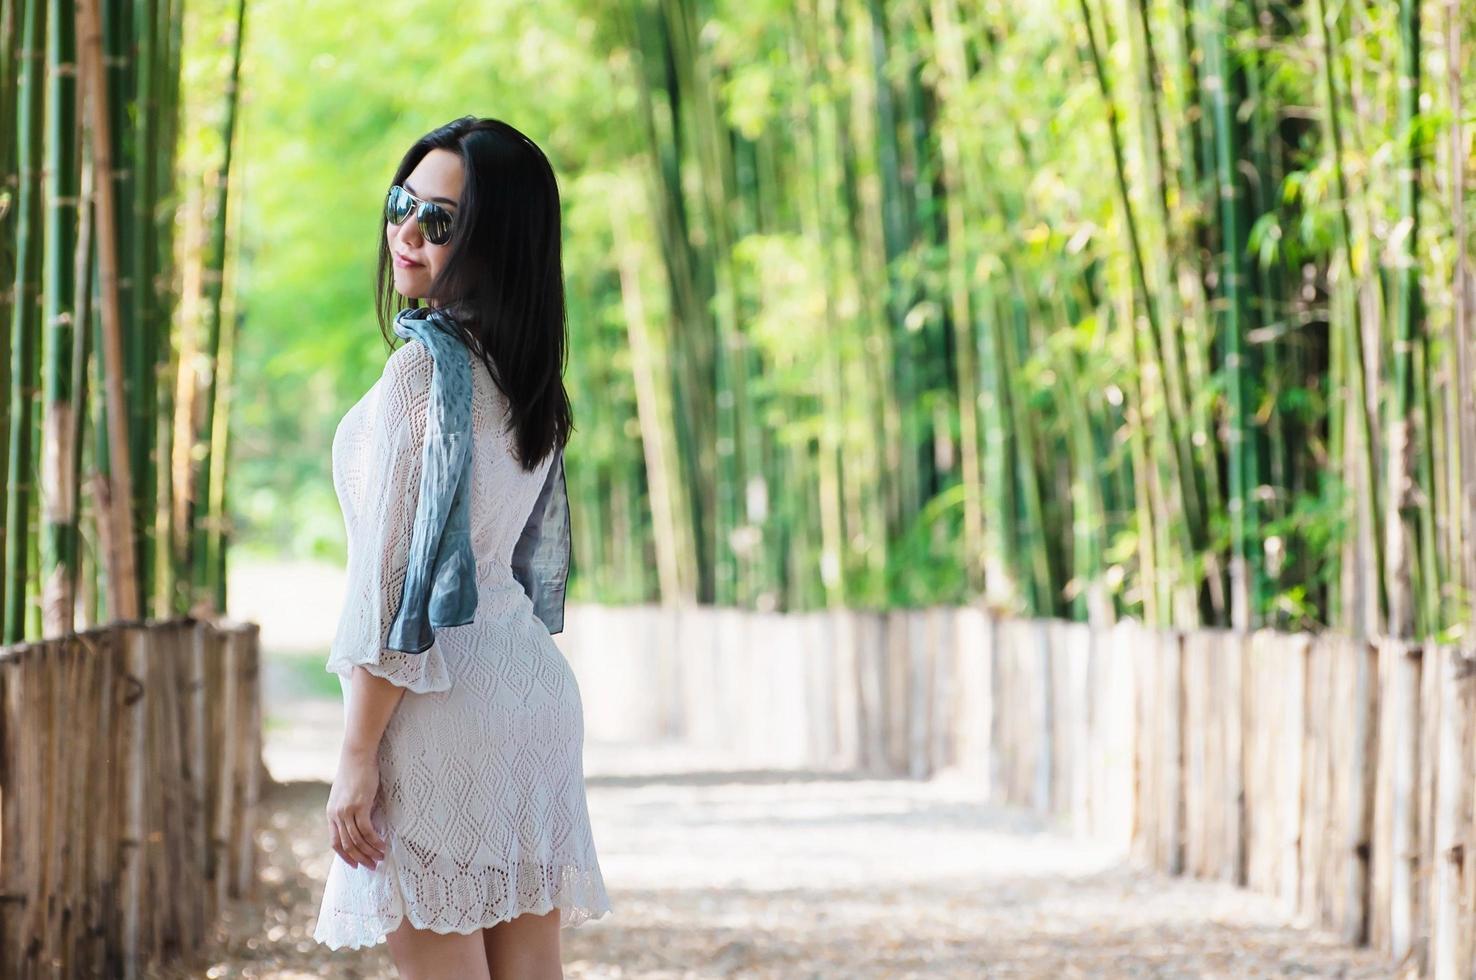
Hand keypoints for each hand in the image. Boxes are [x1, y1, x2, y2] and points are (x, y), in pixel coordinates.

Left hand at [327, 745, 387, 869]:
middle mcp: (336, 815)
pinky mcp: (359, 806)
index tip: (355, 865)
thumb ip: (350, 810)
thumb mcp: (347, 794)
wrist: (357, 755)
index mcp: (331, 813)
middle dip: (360, 858)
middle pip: (347, 845)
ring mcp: (346, 811)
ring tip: (381, 857)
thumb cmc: (355, 772)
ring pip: (357, 840)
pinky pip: (367, 830)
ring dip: (369, 852)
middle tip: (373, 866)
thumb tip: (361, 823)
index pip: (335, 843)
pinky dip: (375, 840)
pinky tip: (383, 845)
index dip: (345, 857)